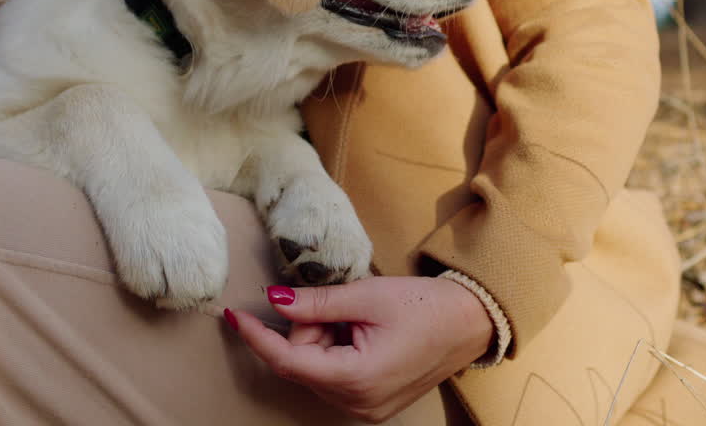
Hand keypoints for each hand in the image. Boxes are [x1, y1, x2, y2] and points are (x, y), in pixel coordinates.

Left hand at [224, 276, 493, 422]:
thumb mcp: (367, 296)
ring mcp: (366, 409)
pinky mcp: (373, 405)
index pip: (287, 360)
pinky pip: (335, 378)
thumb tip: (276, 300)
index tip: (235, 315)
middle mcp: (356, 404)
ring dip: (326, 341)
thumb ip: (317, 303)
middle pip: (302, 364)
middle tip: (344, 306)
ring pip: (316, 371)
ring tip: (362, 321)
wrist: (471, 322)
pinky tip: (365, 336)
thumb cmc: (427, 306)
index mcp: (354, 378)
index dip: (258, 336)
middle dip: (310, 330)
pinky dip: (339, 353)